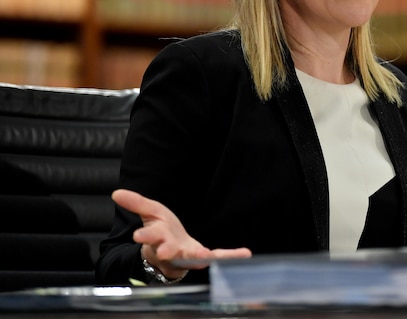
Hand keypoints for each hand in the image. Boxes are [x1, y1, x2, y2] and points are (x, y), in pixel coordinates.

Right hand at [112, 189, 251, 278]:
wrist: (170, 250)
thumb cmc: (161, 230)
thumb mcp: (150, 213)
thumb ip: (136, 203)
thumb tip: (116, 192)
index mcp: (157, 238)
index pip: (149, 236)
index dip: (145, 235)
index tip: (139, 235)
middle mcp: (170, 250)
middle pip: (166, 251)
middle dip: (165, 251)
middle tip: (165, 251)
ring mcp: (186, 257)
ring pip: (189, 259)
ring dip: (197, 257)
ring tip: (204, 256)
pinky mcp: (201, 258)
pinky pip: (217, 257)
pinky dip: (230, 256)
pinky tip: (245, 253)